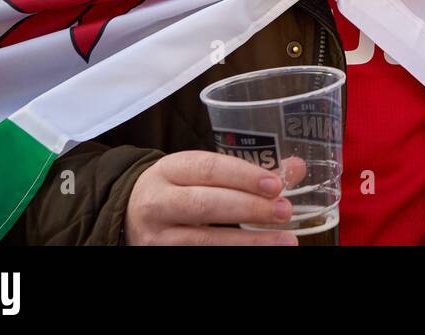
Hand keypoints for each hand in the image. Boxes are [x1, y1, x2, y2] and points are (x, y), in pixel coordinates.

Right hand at [124, 151, 306, 245]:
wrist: (130, 214)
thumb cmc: (179, 188)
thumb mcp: (203, 171)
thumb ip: (246, 170)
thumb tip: (294, 168)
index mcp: (170, 169)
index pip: (208, 168)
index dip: (243, 176)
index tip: (276, 185)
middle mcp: (158, 201)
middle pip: (205, 205)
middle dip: (249, 208)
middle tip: (285, 212)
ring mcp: (158, 235)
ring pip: (203, 240)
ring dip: (248, 242)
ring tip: (285, 241)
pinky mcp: (161, 256)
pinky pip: (200, 256)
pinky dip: (232, 255)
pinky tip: (260, 254)